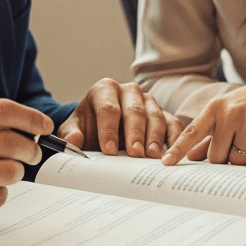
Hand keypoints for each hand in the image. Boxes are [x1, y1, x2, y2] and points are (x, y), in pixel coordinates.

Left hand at [59, 78, 183, 157]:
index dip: (108, 130)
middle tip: (134, 154)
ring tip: (151, 156)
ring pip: (154, 115)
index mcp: (104, 89)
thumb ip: (71, 134)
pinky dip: (173, 138)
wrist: (100, 127)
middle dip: (134, 133)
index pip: (108, 108)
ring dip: (154, 137)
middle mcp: (128, 91)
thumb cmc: (88, 127)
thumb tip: (74, 140)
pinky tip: (170, 153)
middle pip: (134, 110)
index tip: (108, 151)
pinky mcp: (163, 113)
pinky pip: (171, 122)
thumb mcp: (75, 129)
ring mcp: (148, 100)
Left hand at [161, 67, 245, 166]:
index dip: (178, 149)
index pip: (192, 132)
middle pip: (217, 157)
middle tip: (239, 142)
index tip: (166, 163)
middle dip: (227, 157)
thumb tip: (191, 156)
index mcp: (215, 107)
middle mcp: (229, 112)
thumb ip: (209, 135)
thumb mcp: (229, 112)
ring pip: (238, 159)